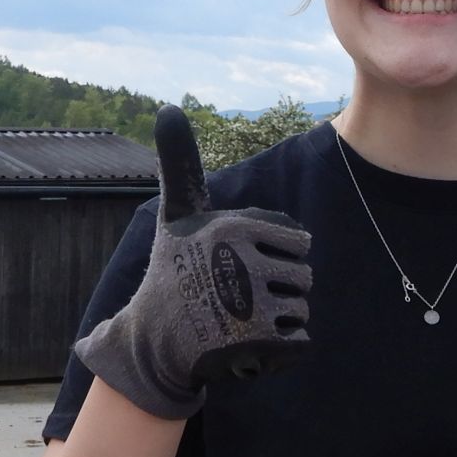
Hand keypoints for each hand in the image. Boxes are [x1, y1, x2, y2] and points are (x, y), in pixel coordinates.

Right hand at [73, 106, 313, 418]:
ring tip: (240, 322)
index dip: (274, 257)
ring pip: (302, 308)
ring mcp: (250, 306)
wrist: (153, 342)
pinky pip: (302, 341)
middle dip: (278, 290)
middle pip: (304, 276)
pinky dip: (283, 349)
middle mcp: (241, 262)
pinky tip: (250, 346)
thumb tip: (168, 108)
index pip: (299, 243)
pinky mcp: (257, 345)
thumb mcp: (176, 214)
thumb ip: (181, 163)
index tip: (237, 266)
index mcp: (233, 228)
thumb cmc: (173, 271)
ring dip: (279, 320)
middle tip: (238, 300)